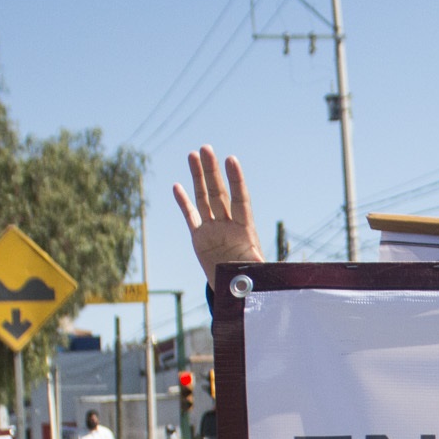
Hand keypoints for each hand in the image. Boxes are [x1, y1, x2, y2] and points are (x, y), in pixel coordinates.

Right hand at [172, 145, 264, 282]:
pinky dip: (183, 201)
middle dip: (212, 171)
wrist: (236, 291)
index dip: (236, 180)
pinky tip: (177, 185)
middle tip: (206, 148)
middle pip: (219, 193)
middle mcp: (228, 225)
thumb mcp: (257, 274)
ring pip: (204, 198)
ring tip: (193, 154)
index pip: (240, 199)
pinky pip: (191, 216)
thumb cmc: (252, 281)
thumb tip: (260, 264)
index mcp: (245, 230)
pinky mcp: (200, 238)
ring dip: (198, 177)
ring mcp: (213, 229)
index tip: (231, 159)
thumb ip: (257, 266)